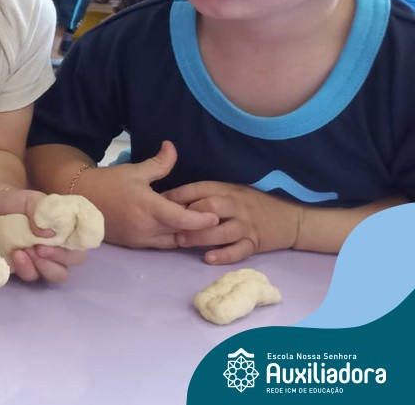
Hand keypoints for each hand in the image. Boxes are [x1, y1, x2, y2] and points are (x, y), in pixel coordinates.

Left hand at [0, 188, 86, 283]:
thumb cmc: (18, 203)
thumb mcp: (31, 200)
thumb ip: (42, 211)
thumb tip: (50, 234)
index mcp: (66, 230)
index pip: (83, 243)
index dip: (75, 245)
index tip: (55, 239)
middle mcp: (60, 248)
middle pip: (73, 263)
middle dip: (58, 258)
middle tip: (39, 248)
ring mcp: (44, 261)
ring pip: (57, 275)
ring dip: (43, 266)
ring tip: (24, 251)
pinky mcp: (26, 269)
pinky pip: (32, 276)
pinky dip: (25, 268)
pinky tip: (15, 254)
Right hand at [78, 141, 218, 248]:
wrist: (80, 198)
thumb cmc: (108, 183)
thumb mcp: (135, 171)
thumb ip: (159, 163)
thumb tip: (172, 147)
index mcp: (149, 208)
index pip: (184, 219)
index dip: (202, 219)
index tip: (214, 214)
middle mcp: (146, 228)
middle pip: (182, 233)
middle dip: (196, 227)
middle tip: (206, 215)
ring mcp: (139, 239)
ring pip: (172, 242)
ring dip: (183, 234)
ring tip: (190, 222)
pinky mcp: (133, 245)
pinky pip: (159, 244)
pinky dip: (169, 237)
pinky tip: (172, 227)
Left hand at [164, 181, 302, 264]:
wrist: (289, 218)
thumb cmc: (251, 204)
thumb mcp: (230, 191)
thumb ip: (205, 195)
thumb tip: (171, 199)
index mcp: (226, 189)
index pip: (198, 189)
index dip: (177, 195)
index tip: (157, 202)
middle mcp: (236, 205)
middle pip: (209, 207)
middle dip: (187, 216)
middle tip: (168, 225)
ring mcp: (246, 224)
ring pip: (221, 230)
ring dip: (200, 237)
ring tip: (181, 242)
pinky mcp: (255, 242)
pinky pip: (239, 250)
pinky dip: (224, 255)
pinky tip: (209, 258)